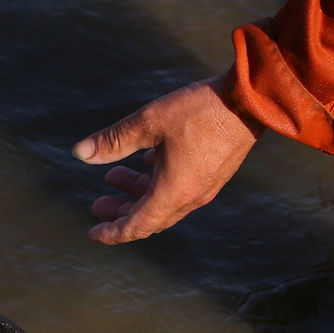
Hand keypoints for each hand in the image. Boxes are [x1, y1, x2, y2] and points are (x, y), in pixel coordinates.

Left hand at [72, 74, 259, 243]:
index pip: (137, 226)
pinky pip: (180, 187)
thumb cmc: (199, 111)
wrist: (252, 99)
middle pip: (150, 217)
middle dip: (121, 214)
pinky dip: (157, 182)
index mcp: (174, 192)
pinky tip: (145, 161)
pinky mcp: (215, 171)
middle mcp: (191, 196)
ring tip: (112, 177)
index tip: (93, 233)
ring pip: (164, 201)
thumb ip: (113, 141)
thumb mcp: (148, 123)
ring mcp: (206, 185)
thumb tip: (80, 153)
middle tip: (97, 204)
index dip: (112, 233)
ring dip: (137, 193)